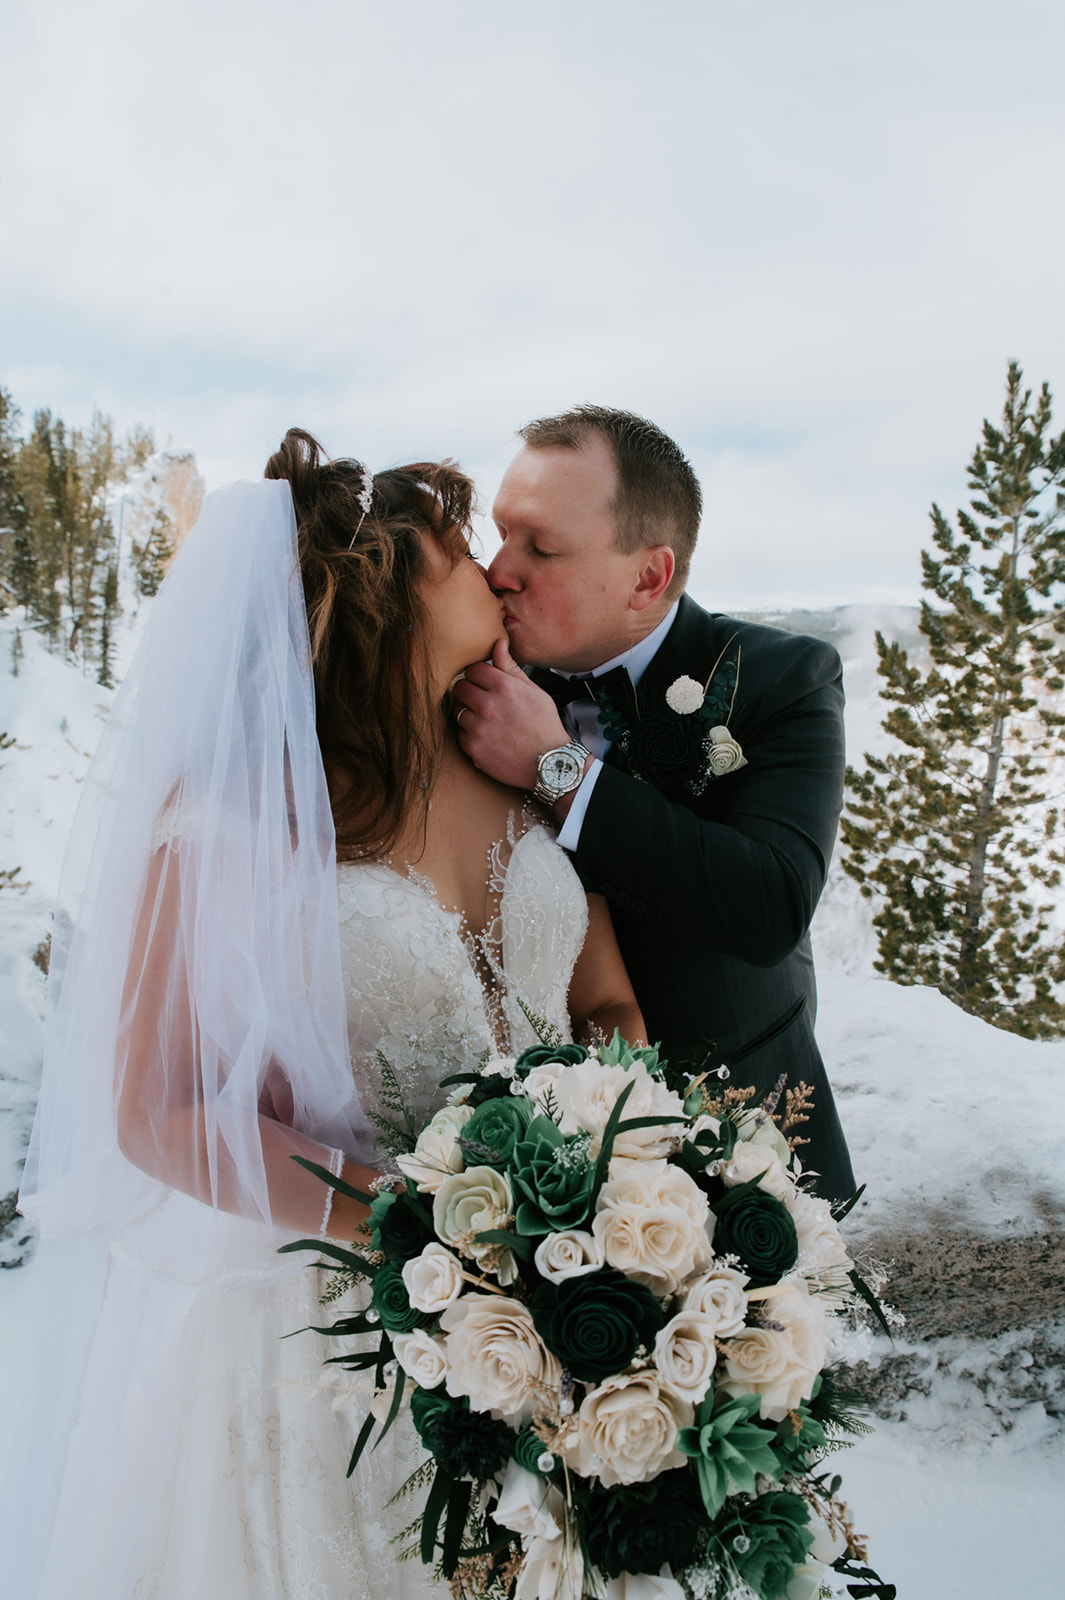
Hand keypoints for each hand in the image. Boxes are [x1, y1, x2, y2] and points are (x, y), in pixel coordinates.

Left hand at [452, 638, 569, 788]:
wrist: (550, 763)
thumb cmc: (544, 726)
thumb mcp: (534, 691)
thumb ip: (511, 668)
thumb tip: (498, 644)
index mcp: (504, 687)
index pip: (473, 669)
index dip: (478, 675)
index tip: (483, 683)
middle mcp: (489, 705)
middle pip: (460, 688)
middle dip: (468, 692)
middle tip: (481, 701)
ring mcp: (479, 728)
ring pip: (458, 711)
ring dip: (468, 714)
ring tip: (486, 721)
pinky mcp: (473, 748)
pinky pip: (460, 734)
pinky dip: (469, 735)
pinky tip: (486, 737)